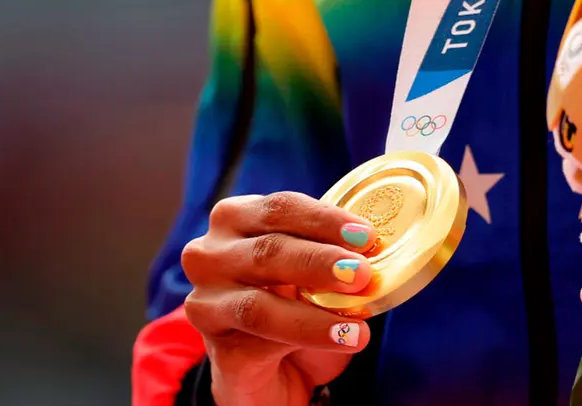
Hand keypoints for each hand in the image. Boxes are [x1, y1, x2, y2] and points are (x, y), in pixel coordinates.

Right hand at [181, 192, 377, 405]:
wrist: (273, 372)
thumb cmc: (295, 306)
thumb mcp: (314, 272)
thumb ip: (334, 254)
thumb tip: (376, 250)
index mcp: (236, 219)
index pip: (280, 208)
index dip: (324, 219)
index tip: (366, 236)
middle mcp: (209, 254)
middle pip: (268, 250)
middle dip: (321, 261)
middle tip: (363, 274)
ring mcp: (205, 302)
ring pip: (258, 303)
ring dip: (314, 310)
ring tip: (359, 320)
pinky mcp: (215, 347)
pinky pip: (262, 341)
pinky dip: (308, 337)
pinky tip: (344, 338)